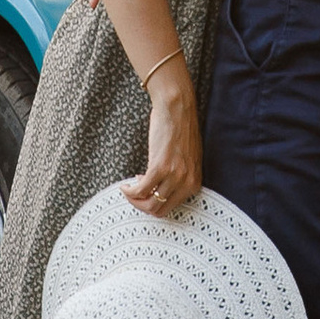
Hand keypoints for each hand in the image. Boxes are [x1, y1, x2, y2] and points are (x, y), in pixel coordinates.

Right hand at [120, 74, 202, 217]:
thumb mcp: (187, 160)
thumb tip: (159, 190)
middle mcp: (187, 182)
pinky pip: (140, 190)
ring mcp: (174, 176)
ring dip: (134, 200)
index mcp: (195, 183)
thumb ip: (179, 177)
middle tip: (134, 194)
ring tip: (128, 189)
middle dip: (143, 206)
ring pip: (149, 204)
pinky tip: (124, 185)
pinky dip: (129, 191)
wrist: (177, 108)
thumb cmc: (180, 129)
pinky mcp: (159, 167)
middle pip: (160, 210)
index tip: (146, 191)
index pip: (172, 208)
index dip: (154, 202)